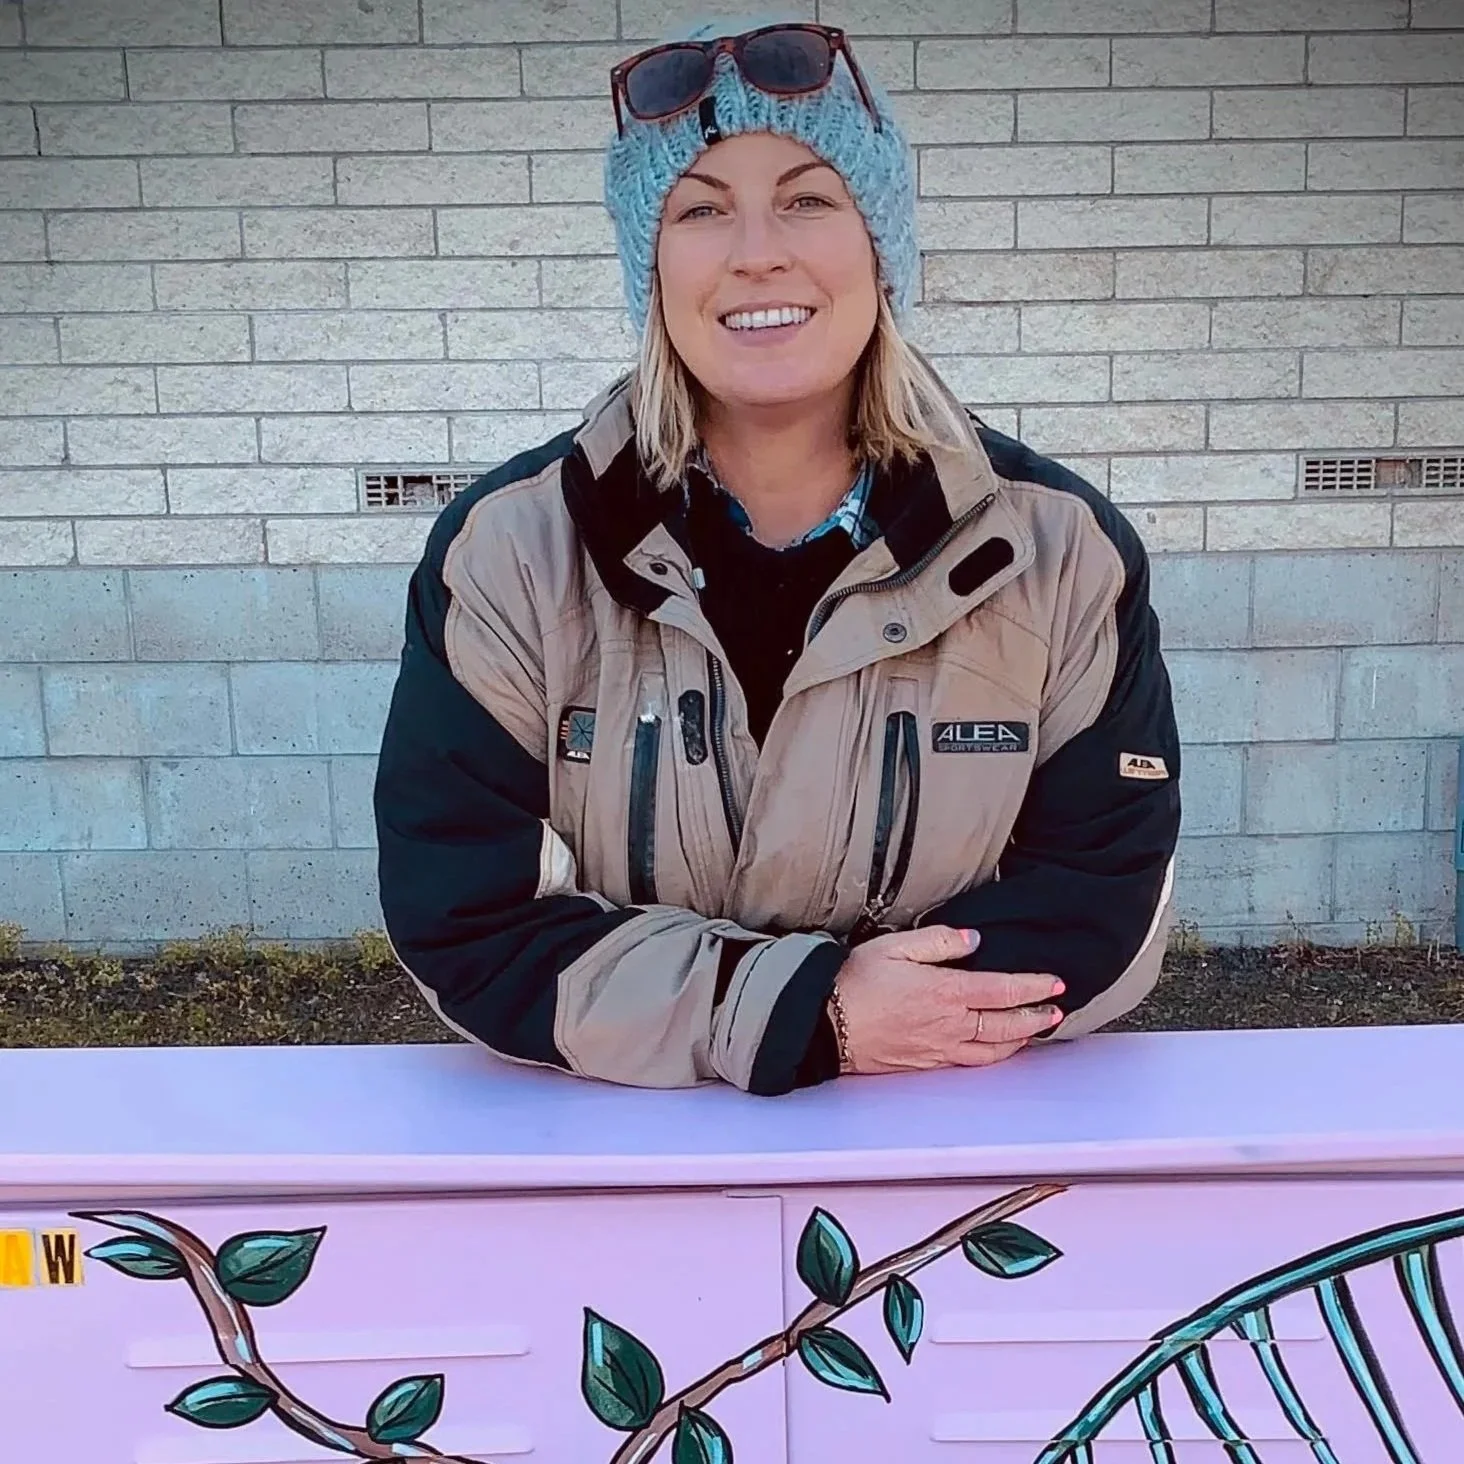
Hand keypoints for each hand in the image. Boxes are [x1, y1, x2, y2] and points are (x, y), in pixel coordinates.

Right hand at [833, 925, 1063, 1075]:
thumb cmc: (854, 983)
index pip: (1004, 990)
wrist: (825, 1024)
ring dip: (1020, 1040)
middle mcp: (949, 1025)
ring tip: (1036, 1030)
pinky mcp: (926, 1063)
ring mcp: (939, 1048)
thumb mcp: (895, 947)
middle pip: (1006, 1025)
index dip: (1034, 987)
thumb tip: (973, 940)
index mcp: (946, 992)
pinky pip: (971, 1062)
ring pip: (993, 1050)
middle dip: (1036, 1017)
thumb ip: (939, 941)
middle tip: (1056, 1010)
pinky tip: (997, 1050)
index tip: (1055, 982)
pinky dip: (994, 1056)